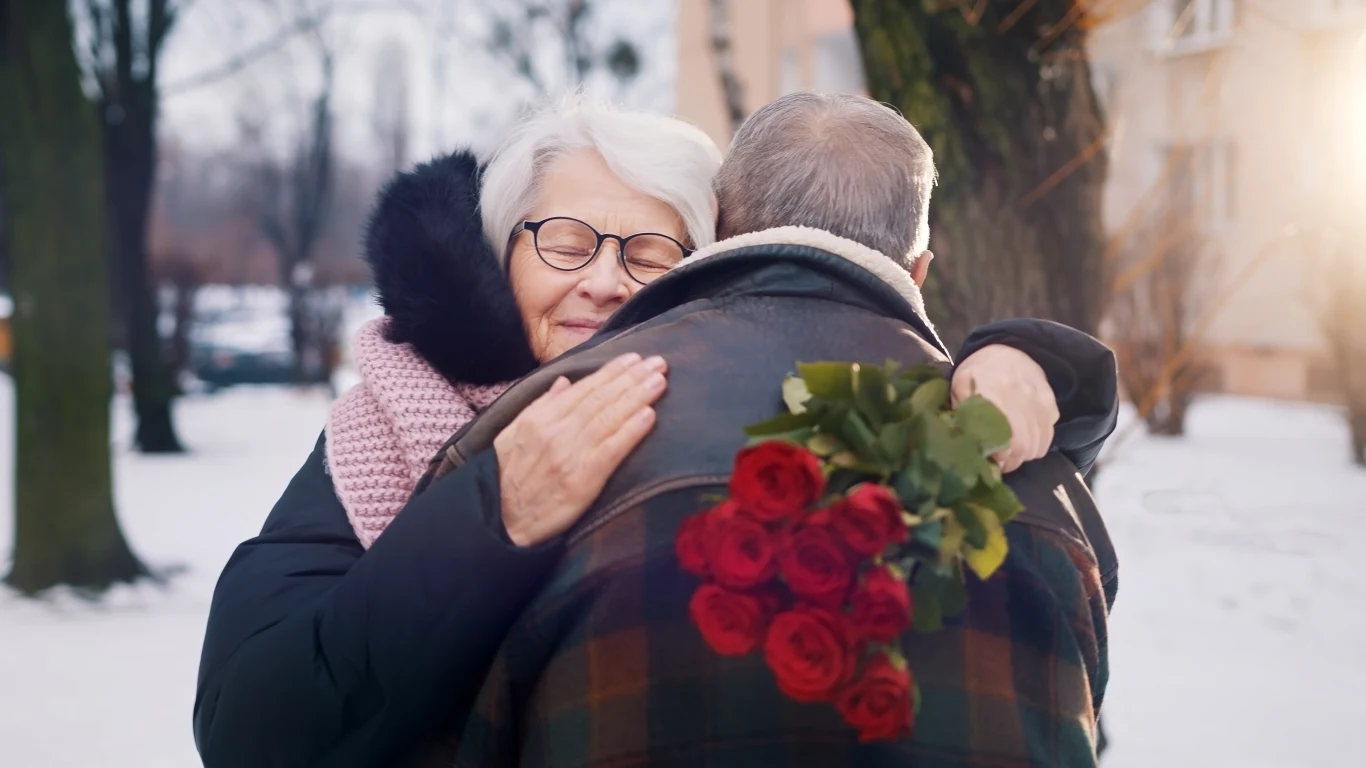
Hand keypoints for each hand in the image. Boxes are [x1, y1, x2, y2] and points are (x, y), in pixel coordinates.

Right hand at [494, 353, 667, 546]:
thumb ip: (539, 406)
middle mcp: (556, 432)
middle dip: (632, 378)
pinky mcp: (583, 480)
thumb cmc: (506, 480)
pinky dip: (631, 431)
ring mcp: (570, 455)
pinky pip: (612, 450)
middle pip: (601, 398)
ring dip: (638, 397)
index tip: (634, 359)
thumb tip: (563, 382)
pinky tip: (649, 415)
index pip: (583, 389)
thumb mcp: (511, 435)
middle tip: (658, 363)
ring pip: (609, 418)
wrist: (501, 524)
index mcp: (540, 420)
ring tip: (659, 381)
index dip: (611, 372)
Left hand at [951, 344, 1057, 472]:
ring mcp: (1039, 403)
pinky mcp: (1051, 406)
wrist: (1009, 349)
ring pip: (1036, 446)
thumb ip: (959, 413)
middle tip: (998, 461)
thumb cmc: (978, 373)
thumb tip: (962, 441)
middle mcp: (1019, 399)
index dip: (995, 456)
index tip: (988, 460)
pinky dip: (1036, 447)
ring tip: (1010, 452)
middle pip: (1021, 447)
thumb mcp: (959, 387)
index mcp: (991, 393)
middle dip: (1009, 462)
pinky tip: (1024, 442)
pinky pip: (1048, 438)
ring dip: (1022, 456)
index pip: (1001, 438)